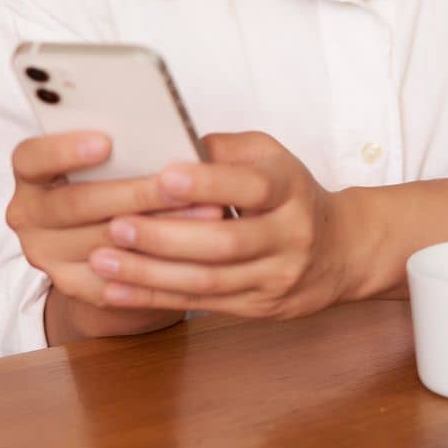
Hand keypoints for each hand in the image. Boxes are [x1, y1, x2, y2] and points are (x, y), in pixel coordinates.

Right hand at [7, 129, 220, 339]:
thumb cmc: (114, 178)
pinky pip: (116, 279)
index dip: (64, 150)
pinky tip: (193, 251)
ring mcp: (46, 255)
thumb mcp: (110, 157)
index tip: (107, 142)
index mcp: (30, 174)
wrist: (107, 240)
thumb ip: (122, 146)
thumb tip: (165, 134)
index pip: (31, 158)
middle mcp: (28, 215)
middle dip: (133, 193)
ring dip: (158, 229)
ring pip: (102, 243)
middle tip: (179, 183)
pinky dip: (156, 263)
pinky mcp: (72, 286)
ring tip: (205, 213)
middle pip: (75, 204)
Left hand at [85, 131, 353, 319]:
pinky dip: (156, 298)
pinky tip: (116, 290)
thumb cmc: (292, 194)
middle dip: (166, 237)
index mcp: (290, 189)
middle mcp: (289, 236)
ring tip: (103, 260)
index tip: (163, 176)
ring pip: (209, 281)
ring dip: (150, 274)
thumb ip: (224, 150)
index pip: (251, 187)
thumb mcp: (271, 158)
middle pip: (225, 243)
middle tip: (116, 224)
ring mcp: (276, 277)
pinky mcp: (260, 308)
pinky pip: (203, 305)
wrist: (344, 250)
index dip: (208, 184)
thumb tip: (168, 140)